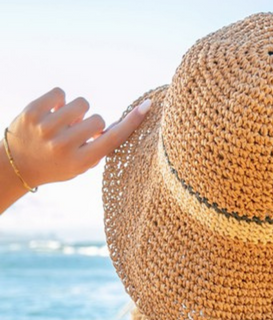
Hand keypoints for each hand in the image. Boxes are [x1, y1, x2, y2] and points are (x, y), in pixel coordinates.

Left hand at [1, 87, 150, 211]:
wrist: (18, 165)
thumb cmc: (58, 164)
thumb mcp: (82, 165)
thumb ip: (99, 147)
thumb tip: (119, 122)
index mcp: (79, 162)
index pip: (112, 138)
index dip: (131, 122)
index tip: (146, 106)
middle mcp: (63, 146)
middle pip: (98, 119)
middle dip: (92, 124)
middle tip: (77, 134)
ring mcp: (46, 129)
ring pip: (81, 103)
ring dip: (77, 111)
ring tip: (64, 123)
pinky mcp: (31, 112)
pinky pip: (60, 93)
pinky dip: (60, 100)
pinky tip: (52, 112)